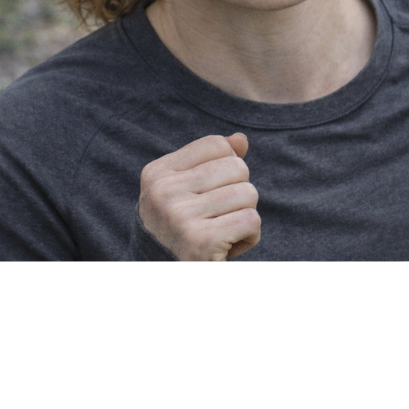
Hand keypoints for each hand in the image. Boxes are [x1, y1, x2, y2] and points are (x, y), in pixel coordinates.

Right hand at [138, 133, 259, 261]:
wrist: (166, 269)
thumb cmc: (183, 229)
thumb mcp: (188, 190)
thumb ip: (211, 162)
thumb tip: (241, 140)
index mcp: (158, 173)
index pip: (216, 145)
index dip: (228, 165)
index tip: (213, 191)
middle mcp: (163, 192)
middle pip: (236, 167)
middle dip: (240, 193)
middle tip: (220, 217)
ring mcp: (180, 216)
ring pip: (248, 193)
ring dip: (246, 216)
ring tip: (224, 231)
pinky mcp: (201, 241)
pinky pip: (251, 220)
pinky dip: (251, 236)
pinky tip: (229, 247)